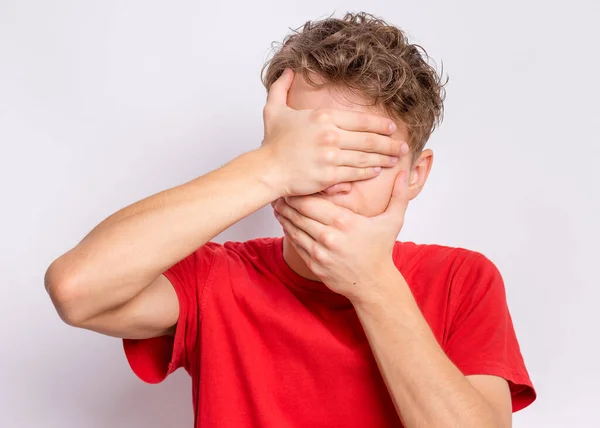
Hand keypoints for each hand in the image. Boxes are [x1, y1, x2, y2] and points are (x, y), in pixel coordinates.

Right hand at [260, 68, 408, 196]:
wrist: (266, 169)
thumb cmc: (272, 143)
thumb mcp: (274, 109)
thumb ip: (281, 87)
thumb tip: (287, 71)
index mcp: (323, 117)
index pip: (361, 120)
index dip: (380, 125)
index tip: (392, 128)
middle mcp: (330, 135)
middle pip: (369, 139)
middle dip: (389, 143)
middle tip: (403, 146)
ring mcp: (330, 156)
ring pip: (365, 157)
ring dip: (384, 158)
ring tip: (395, 158)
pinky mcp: (329, 175)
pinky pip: (355, 172)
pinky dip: (369, 172)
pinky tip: (378, 170)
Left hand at [273, 170, 409, 302]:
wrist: (373, 283)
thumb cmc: (381, 250)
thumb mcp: (393, 221)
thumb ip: (399, 195)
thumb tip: (405, 172)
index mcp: (345, 222)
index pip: (312, 202)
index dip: (298, 192)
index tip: (293, 184)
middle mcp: (329, 237)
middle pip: (298, 213)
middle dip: (287, 201)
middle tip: (279, 190)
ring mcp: (320, 252)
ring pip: (293, 228)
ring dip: (284, 216)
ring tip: (277, 204)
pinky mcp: (314, 264)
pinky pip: (296, 244)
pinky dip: (289, 231)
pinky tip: (285, 222)